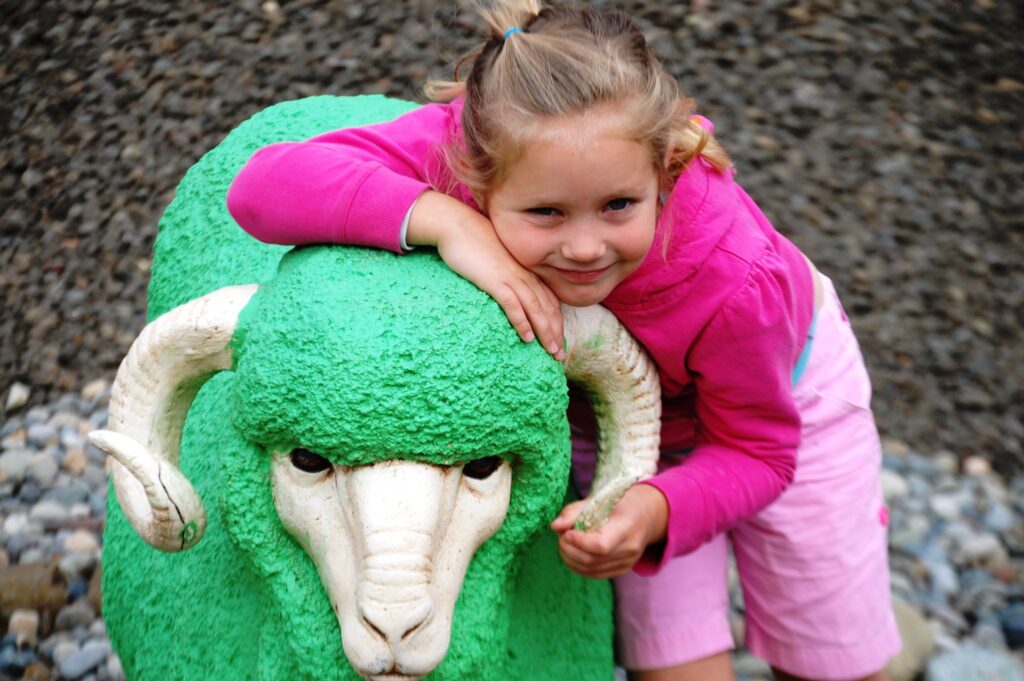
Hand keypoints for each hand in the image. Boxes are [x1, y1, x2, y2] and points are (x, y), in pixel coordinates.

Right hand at [408, 191, 563, 359]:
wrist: (457, 226)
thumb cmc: (475, 245)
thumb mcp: (498, 263)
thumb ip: (507, 277)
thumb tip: (510, 295)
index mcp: (526, 272)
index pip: (549, 301)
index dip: (557, 323)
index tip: (559, 342)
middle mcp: (524, 275)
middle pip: (547, 308)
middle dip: (556, 334)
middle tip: (560, 356)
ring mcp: (511, 278)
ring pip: (536, 309)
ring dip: (545, 332)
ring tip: (551, 352)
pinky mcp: (495, 281)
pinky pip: (513, 305)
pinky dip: (522, 322)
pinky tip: (527, 337)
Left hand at [550, 484, 668, 578]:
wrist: (645, 515)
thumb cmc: (619, 504)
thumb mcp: (599, 500)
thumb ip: (575, 511)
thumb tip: (555, 526)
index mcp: (627, 527)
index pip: (601, 546)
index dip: (579, 542)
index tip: (566, 533)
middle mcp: (629, 549)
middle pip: (592, 560)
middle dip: (569, 550)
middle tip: (561, 536)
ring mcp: (626, 564)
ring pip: (590, 570)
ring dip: (570, 558)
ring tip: (565, 543)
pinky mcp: (621, 571)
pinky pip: (594, 574)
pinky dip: (577, 565)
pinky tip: (573, 553)